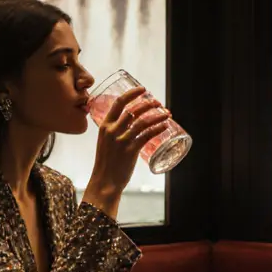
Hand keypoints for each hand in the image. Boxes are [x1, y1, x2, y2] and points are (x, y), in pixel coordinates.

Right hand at [83, 87, 170, 218]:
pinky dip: (158, 129)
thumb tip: (128, 122)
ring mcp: (122, 140)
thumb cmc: (106, 163)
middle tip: (158, 102)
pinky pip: (147, 135)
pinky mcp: (131, 151)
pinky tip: (165, 126)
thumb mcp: (105, 142)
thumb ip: (114, 131)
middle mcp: (112, 130)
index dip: (132, 93)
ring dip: (157, 115)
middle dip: (148, 103)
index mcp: (104, 126)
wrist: (104, 182)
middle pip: (134, 110)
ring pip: (143, 122)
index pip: (118, 103)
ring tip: (167, 113)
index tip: (143, 89)